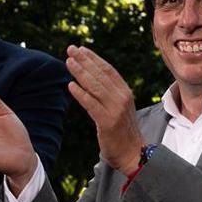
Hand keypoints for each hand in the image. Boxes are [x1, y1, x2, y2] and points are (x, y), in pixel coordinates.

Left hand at [65, 45, 145, 173]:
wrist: (133, 153)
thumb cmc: (122, 132)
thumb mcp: (119, 108)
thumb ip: (108, 94)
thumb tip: (92, 80)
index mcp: (125, 92)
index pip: (108, 70)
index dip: (94, 58)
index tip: (81, 49)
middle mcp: (122, 97)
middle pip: (101, 74)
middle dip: (85, 60)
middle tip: (71, 49)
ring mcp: (116, 109)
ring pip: (95, 86)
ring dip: (81, 72)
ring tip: (68, 62)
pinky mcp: (108, 121)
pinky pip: (92, 104)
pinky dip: (81, 94)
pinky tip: (71, 86)